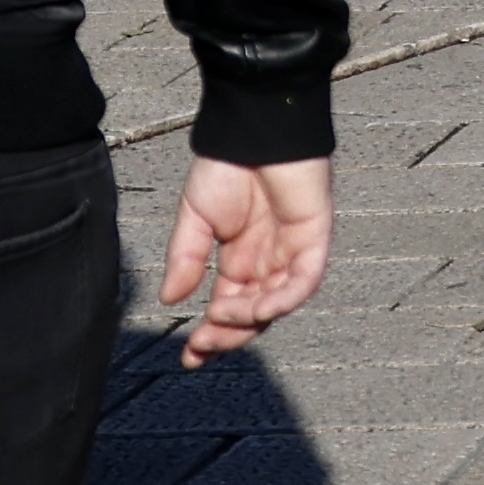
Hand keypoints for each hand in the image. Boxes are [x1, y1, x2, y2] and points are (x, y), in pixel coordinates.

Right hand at [158, 156, 334, 359]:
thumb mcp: (195, 217)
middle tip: (202, 348)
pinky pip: (304, 281)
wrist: (252, 129)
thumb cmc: (227, 164)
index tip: (189, 355)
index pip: (229, 307)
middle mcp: (268, 262)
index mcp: (240, 258)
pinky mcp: (314, 240)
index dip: (212, 334)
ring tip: (219, 321)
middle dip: (228, 336)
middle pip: (254, 315)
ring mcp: (292, 252)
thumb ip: (185, 258)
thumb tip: (169, 299)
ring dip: (248, 320)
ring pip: (278, 304)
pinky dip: (281, 299)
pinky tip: (254, 307)